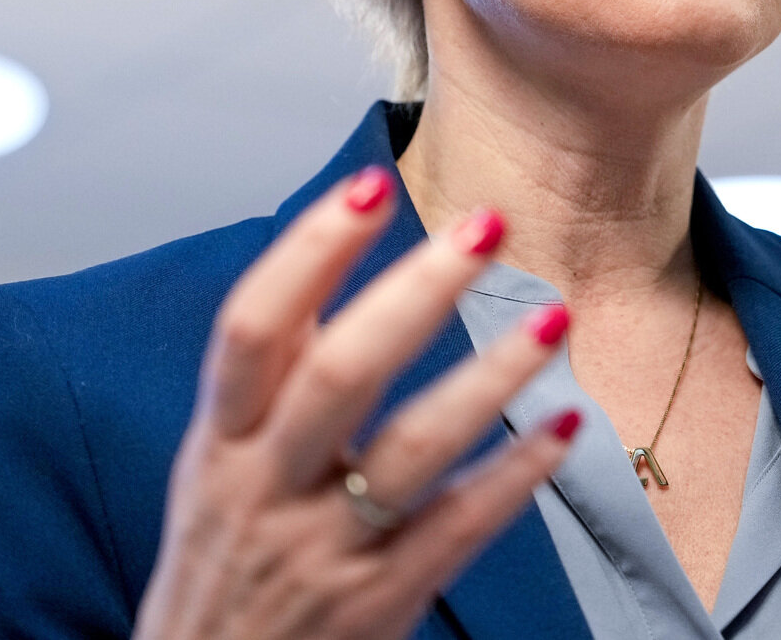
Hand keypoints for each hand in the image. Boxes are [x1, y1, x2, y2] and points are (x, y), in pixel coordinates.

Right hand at [130, 167, 576, 639]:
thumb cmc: (224, 562)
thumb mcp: (216, 463)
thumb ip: (272, 369)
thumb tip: (326, 244)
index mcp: (218, 442)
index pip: (250, 328)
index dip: (308, 252)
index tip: (370, 183)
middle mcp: (263, 490)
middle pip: (338, 375)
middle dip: (416, 293)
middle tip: (486, 224)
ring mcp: (323, 551)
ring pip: (410, 452)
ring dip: (488, 378)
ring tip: (553, 319)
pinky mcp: (379, 605)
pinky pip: (456, 532)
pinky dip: (513, 478)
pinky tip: (564, 429)